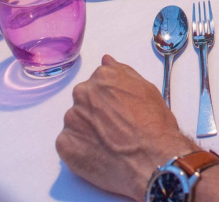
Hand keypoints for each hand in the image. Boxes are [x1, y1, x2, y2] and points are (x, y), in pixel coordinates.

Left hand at [57, 55, 194, 200]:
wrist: (150, 157)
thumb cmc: (153, 123)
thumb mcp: (146, 89)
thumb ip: (123, 73)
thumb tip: (107, 60)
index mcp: (104, 77)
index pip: (99, 81)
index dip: (110, 96)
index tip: (119, 107)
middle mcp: (84, 93)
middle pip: (85, 99)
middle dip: (96, 110)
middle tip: (114, 126)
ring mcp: (72, 119)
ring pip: (76, 120)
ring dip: (87, 128)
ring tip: (108, 141)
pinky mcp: (65, 143)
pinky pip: (68, 142)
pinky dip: (80, 147)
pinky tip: (98, 152)